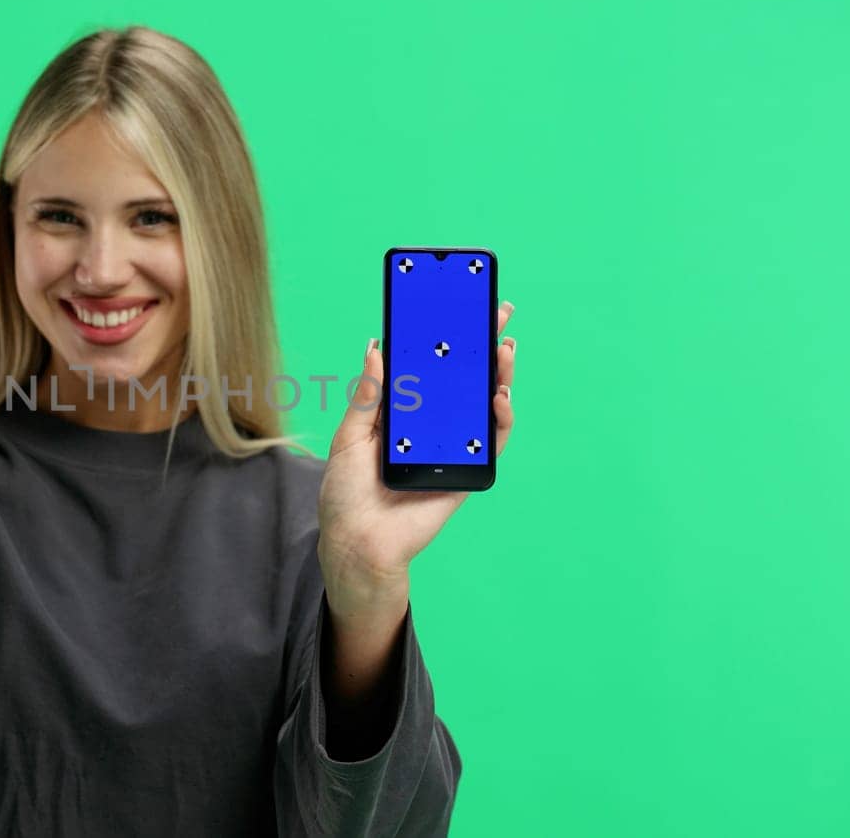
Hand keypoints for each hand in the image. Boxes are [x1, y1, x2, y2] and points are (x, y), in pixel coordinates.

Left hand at [317, 301, 517, 604]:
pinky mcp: (466, 471)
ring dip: (498, 375)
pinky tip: (500, 398)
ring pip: (482, 405)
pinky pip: (491, 442)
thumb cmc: (347, 494)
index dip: (443, 338)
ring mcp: (451, 446)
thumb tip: (376, 348)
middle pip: (463, 379)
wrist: (358, 544)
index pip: (428, 367)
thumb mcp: (350, 437)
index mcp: (400, 412)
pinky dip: (501, 419)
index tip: (456, 305)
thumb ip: (368, 397)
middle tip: (498, 312)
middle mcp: (429, 425)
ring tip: (503, 350)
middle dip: (482, 346)